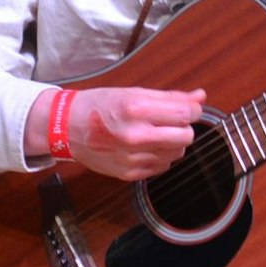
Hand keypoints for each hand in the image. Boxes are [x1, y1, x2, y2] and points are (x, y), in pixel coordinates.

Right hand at [29, 86, 204, 180]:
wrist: (66, 128)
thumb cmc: (99, 106)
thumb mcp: (133, 93)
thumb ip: (170, 97)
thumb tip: (199, 96)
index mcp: (136, 108)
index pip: (185, 114)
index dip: (192, 111)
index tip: (188, 109)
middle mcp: (135, 135)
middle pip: (186, 136)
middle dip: (182, 128)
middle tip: (168, 122)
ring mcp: (132, 157)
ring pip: (177, 153)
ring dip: (171, 143)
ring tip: (153, 134)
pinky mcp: (129, 174)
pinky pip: (162, 167)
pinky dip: (159, 156)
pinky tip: (144, 147)